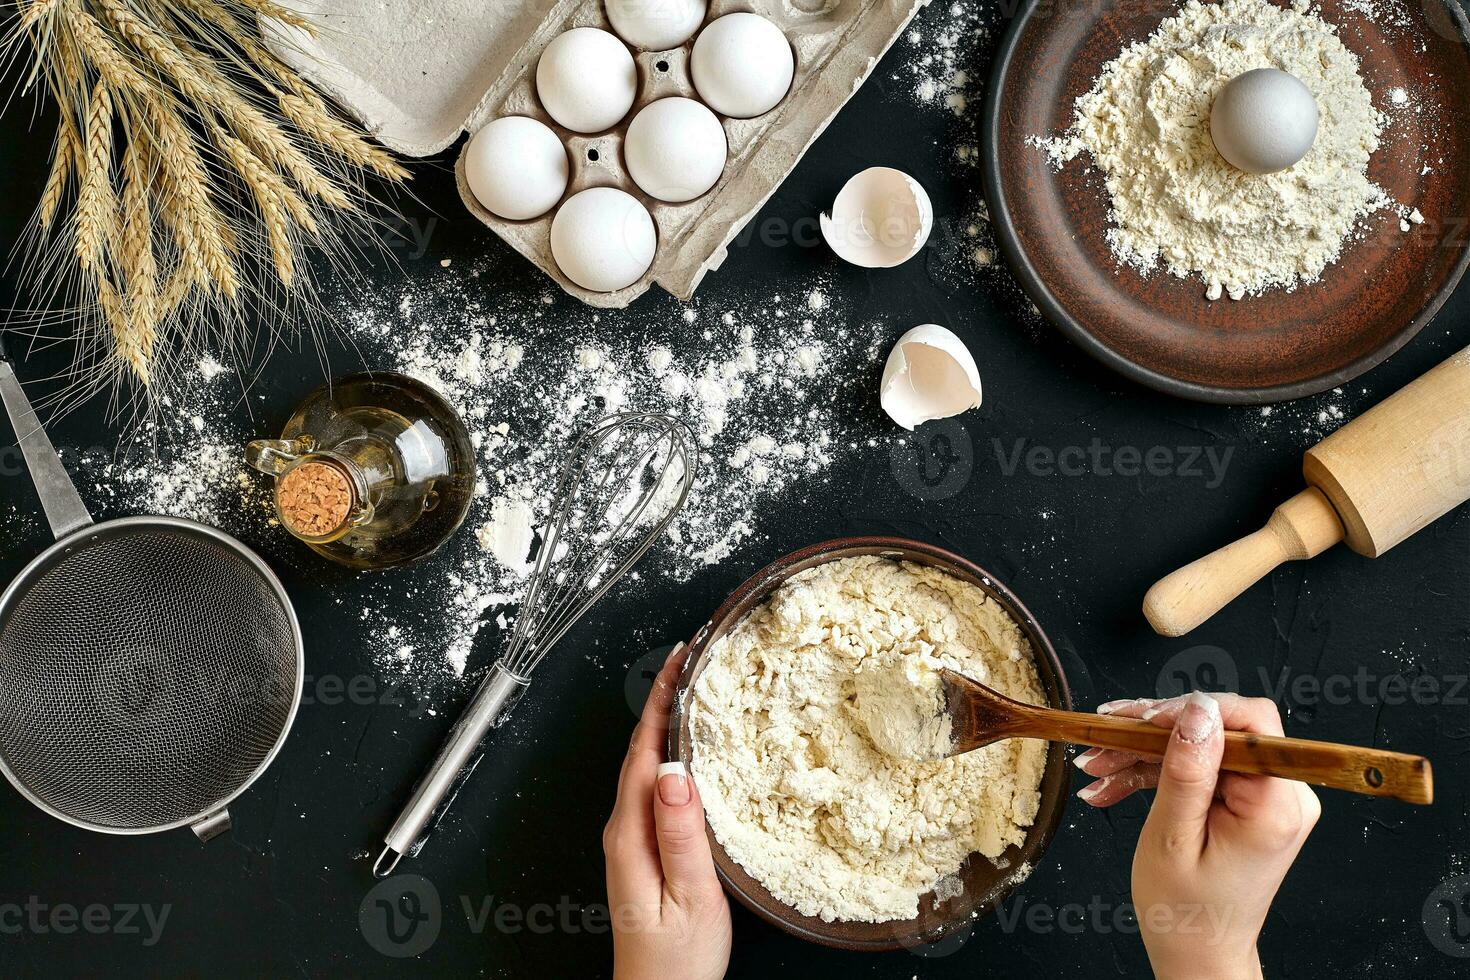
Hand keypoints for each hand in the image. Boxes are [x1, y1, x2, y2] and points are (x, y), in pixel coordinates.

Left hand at [603, 644, 730, 979]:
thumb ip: (681, 833)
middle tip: (693, 659)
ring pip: (648, 765)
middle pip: (642, 748)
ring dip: (668, 724)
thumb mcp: (689, 895)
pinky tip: (693, 751)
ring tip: (695, 689)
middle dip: (663, 699)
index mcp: (631, 832)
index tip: (679, 658)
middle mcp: (624, 829)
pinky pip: (657, 787)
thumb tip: (676, 771)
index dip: (661, 699)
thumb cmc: (675, 961)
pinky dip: (673, 755)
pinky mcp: (644, 849)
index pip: (644, 748)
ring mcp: (631, 839)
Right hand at [1075, 693, 1319, 979]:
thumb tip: (1197, 710)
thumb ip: (1187, 770)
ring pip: (1202, 744)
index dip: (1194, 710)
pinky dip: (1155, 770)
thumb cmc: (1185, 913)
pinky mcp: (1247, 800)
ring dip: (1143, 752)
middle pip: (1220, 728)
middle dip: (1154, 731)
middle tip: (1103, 739)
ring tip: (1095, 765)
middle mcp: (1284, 795)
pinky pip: (1201, 766)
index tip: (1144, 720)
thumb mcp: (1172, 837)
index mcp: (1275, 806)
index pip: (1251, 722)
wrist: (1198, 953)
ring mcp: (1266, 796)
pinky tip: (1112, 782)